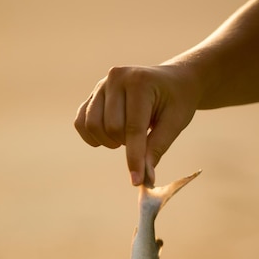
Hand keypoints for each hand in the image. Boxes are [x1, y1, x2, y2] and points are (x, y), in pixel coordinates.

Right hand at [74, 64, 198, 185]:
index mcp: (140, 82)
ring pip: (92, 126)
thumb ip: (156, 149)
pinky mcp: (93, 94)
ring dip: (109, 141)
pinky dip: (92, 136)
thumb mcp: (174, 123)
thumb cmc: (177, 101)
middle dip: (126, 145)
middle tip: (142, 140)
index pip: (133, 128)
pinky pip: (81, 122)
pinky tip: (109, 138)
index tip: (136, 181)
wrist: (173, 81)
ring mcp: (101, 84)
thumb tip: (144, 179)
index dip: (134, 158)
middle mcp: (116, 78)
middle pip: (111, 128)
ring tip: (127, 136)